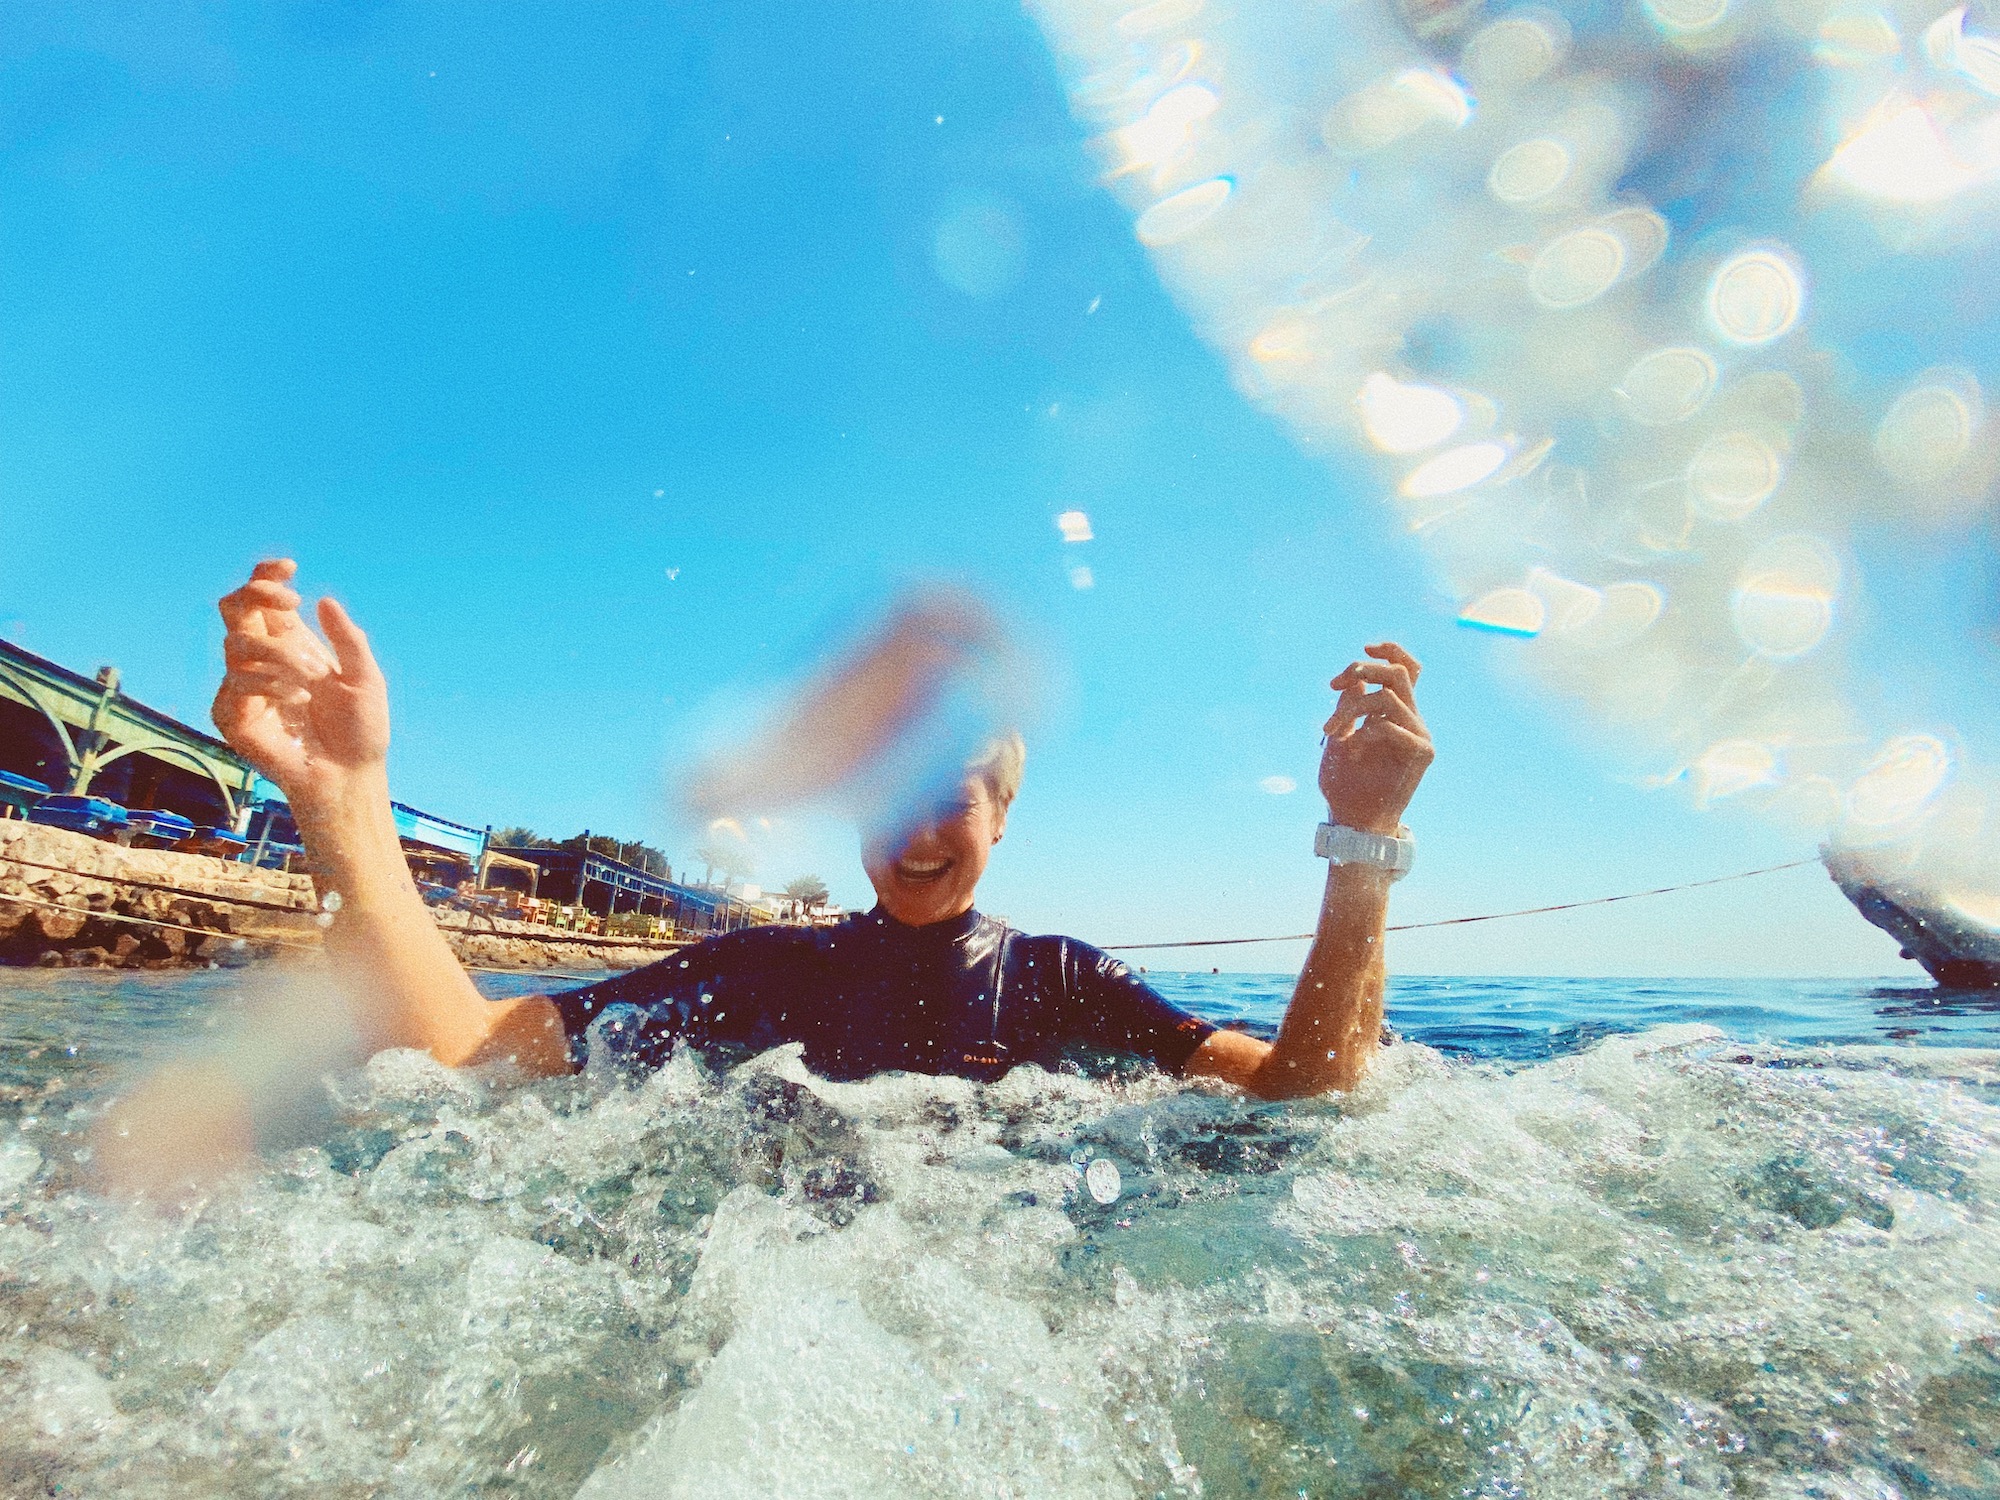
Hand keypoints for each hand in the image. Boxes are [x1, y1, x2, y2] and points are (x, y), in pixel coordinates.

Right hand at [211, 560, 388, 814]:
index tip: (289, 568)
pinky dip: (269, 686)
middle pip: (234, 608)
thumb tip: (323, 600)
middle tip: (290, 606)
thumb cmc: (360, 731)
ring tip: (311, 681)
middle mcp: (262, 660)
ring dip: (280, 655)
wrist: (349, 776)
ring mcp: (243, 687)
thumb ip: (347, 639)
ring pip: (237, 643)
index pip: (263, 600)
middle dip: (257, 595)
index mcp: (291, 644)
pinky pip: (235, 684)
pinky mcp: (232, 716)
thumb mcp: (366, 679)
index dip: (266, 577)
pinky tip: (297, 702)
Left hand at [1319, 642, 1433, 836]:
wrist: (1352, 820)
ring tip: (1330, 730)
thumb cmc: (1343, 784)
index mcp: (1393, 713)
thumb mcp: (1338, 735)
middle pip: (1398, 673)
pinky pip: (1393, 726)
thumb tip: (1355, 675)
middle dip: (1363, 669)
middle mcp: (1410, 720)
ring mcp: (1419, 735)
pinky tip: (1355, 748)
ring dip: (1351, 708)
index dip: (1389, 651)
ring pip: (1388, 696)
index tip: (1363, 649)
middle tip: (1334, 686)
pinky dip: (1366, 731)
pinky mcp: (1422, 753)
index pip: (1405, 669)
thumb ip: (1348, 704)